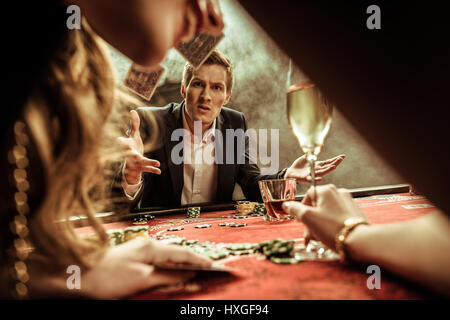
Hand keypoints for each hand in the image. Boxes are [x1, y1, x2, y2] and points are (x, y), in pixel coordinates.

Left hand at [81, 238, 211, 298]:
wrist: (78, 275)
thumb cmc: (106, 276)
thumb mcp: (141, 279)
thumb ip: (166, 276)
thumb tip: (188, 275)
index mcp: (152, 248)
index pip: (184, 254)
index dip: (201, 261)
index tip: (216, 267)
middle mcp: (148, 245)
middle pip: (179, 254)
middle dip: (196, 261)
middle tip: (212, 269)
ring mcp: (141, 250)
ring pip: (170, 258)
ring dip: (184, 265)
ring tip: (198, 270)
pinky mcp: (135, 257)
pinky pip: (160, 262)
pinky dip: (171, 267)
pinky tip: (175, 272)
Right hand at [117, 110, 160, 184]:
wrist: (131, 166)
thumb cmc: (132, 147)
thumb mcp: (133, 136)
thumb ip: (134, 125)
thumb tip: (132, 110)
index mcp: (128, 146)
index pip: (124, 143)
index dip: (121, 142)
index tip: (119, 140)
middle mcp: (130, 154)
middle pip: (130, 155)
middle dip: (132, 155)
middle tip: (136, 155)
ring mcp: (136, 162)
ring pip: (142, 162)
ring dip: (149, 162)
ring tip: (158, 163)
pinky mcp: (141, 168)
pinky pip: (147, 169)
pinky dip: (153, 169)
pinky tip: (159, 171)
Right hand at [282, 184, 367, 249]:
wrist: (359, 240)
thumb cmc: (332, 228)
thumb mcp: (308, 218)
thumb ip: (295, 209)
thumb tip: (287, 205)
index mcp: (326, 190)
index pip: (307, 195)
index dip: (301, 209)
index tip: (301, 221)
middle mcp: (338, 193)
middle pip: (317, 205)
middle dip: (310, 221)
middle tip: (308, 234)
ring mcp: (347, 202)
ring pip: (326, 212)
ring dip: (319, 225)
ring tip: (317, 238)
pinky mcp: (354, 213)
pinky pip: (336, 217)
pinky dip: (330, 225)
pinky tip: (328, 236)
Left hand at [284, 154, 345, 182]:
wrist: (291, 172)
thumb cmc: (299, 165)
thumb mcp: (307, 156)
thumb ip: (314, 152)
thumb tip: (321, 145)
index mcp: (317, 165)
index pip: (328, 162)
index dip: (335, 159)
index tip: (343, 156)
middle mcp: (317, 170)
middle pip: (327, 167)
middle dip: (335, 163)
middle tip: (341, 159)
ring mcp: (312, 174)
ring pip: (322, 173)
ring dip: (328, 170)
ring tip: (334, 166)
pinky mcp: (305, 178)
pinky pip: (311, 179)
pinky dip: (316, 179)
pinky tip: (320, 178)